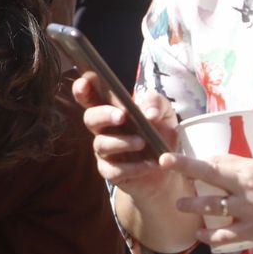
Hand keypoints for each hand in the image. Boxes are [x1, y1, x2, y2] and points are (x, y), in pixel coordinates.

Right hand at [73, 74, 183, 195]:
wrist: (169, 170)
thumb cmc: (161, 135)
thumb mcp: (165, 114)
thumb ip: (156, 104)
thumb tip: (149, 113)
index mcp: (112, 111)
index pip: (90, 97)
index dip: (82, 89)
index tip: (86, 81)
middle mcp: (103, 129)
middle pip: (89, 118)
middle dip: (103, 115)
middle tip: (122, 116)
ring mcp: (105, 151)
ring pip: (101, 144)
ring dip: (122, 142)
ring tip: (142, 142)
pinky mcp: (111, 172)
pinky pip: (113, 170)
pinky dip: (132, 167)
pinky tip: (148, 164)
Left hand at [164, 152, 252, 248]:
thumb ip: (248, 169)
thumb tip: (225, 166)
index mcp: (251, 171)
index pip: (216, 161)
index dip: (194, 159)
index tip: (173, 157)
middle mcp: (245, 190)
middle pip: (207, 177)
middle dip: (184, 170)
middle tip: (164, 164)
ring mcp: (247, 212)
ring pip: (210, 208)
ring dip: (191, 206)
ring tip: (179, 205)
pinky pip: (224, 236)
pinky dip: (210, 236)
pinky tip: (201, 235)